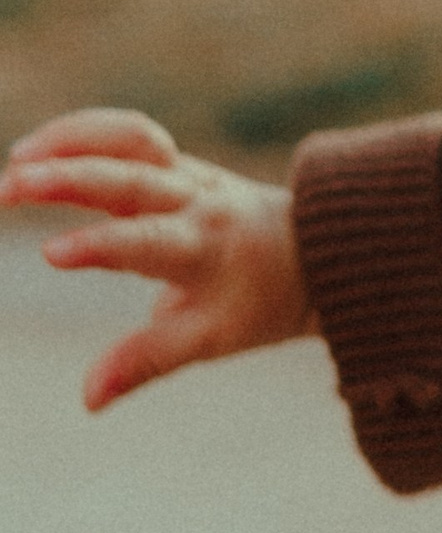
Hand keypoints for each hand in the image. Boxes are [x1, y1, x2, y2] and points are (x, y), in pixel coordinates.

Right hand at [0, 108, 313, 410]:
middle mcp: (198, 201)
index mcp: (206, 248)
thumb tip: (88, 399)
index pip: (149, 242)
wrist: (319, 251)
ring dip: (74, 140)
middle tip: (8, 186)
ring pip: (133, 139)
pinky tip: (37, 149)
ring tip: (16, 159)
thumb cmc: (261, 302)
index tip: (50, 254)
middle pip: (132, 179)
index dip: (101, 246)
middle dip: (69, 179)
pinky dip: (85, 132)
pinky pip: (132, 135)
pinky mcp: (179, 162)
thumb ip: (147, 362)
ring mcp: (189, 174)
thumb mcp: (211, 339)